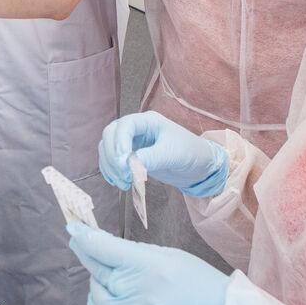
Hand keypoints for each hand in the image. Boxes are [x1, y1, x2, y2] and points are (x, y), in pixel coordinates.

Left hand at [68, 224, 227, 304]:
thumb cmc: (201, 288)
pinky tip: (98, 303)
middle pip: (97, 270)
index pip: (104, 247)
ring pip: (97, 297)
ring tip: (103, 279)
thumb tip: (108, 246)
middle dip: (85, 254)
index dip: (85, 236)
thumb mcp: (171, 257)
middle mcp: (137, 291)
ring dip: (96, 285)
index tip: (74, 230)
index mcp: (148, 265)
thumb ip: (137, 253)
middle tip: (79, 245)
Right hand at [98, 111, 228, 197]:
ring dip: (110, 166)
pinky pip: (111, 160)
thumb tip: (130, 164)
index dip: (119, 142)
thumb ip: (152, 157)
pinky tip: (118, 182)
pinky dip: (110, 171)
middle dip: (112, 156)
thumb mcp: (173, 154)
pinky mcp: (130, 156)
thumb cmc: (190, 153)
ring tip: (123, 183)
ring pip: (107, 148)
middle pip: (110, 135)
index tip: (123, 162)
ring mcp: (132, 142)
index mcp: (148, 121)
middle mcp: (137, 129)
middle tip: (123, 174)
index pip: (125, 125)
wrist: (198, 167)